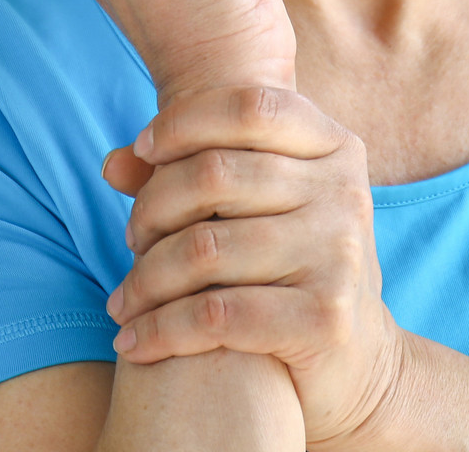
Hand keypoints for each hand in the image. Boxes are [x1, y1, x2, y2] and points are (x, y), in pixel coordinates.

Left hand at [100, 85, 405, 451]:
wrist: (356, 361)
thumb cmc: (289, 270)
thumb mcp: (255, 210)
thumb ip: (189, 175)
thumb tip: (113, 164)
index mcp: (336, 149)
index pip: (250, 106)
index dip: (185, 121)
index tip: (142, 151)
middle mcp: (345, 194)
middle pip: (214, 175)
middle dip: (152, 209)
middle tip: (133, 242)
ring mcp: (340, 254)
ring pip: (204, 248)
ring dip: (145, 280)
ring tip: (123, 302)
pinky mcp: (325, 317)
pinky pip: (214, 314)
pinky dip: (160, 330)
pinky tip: (134, 343)